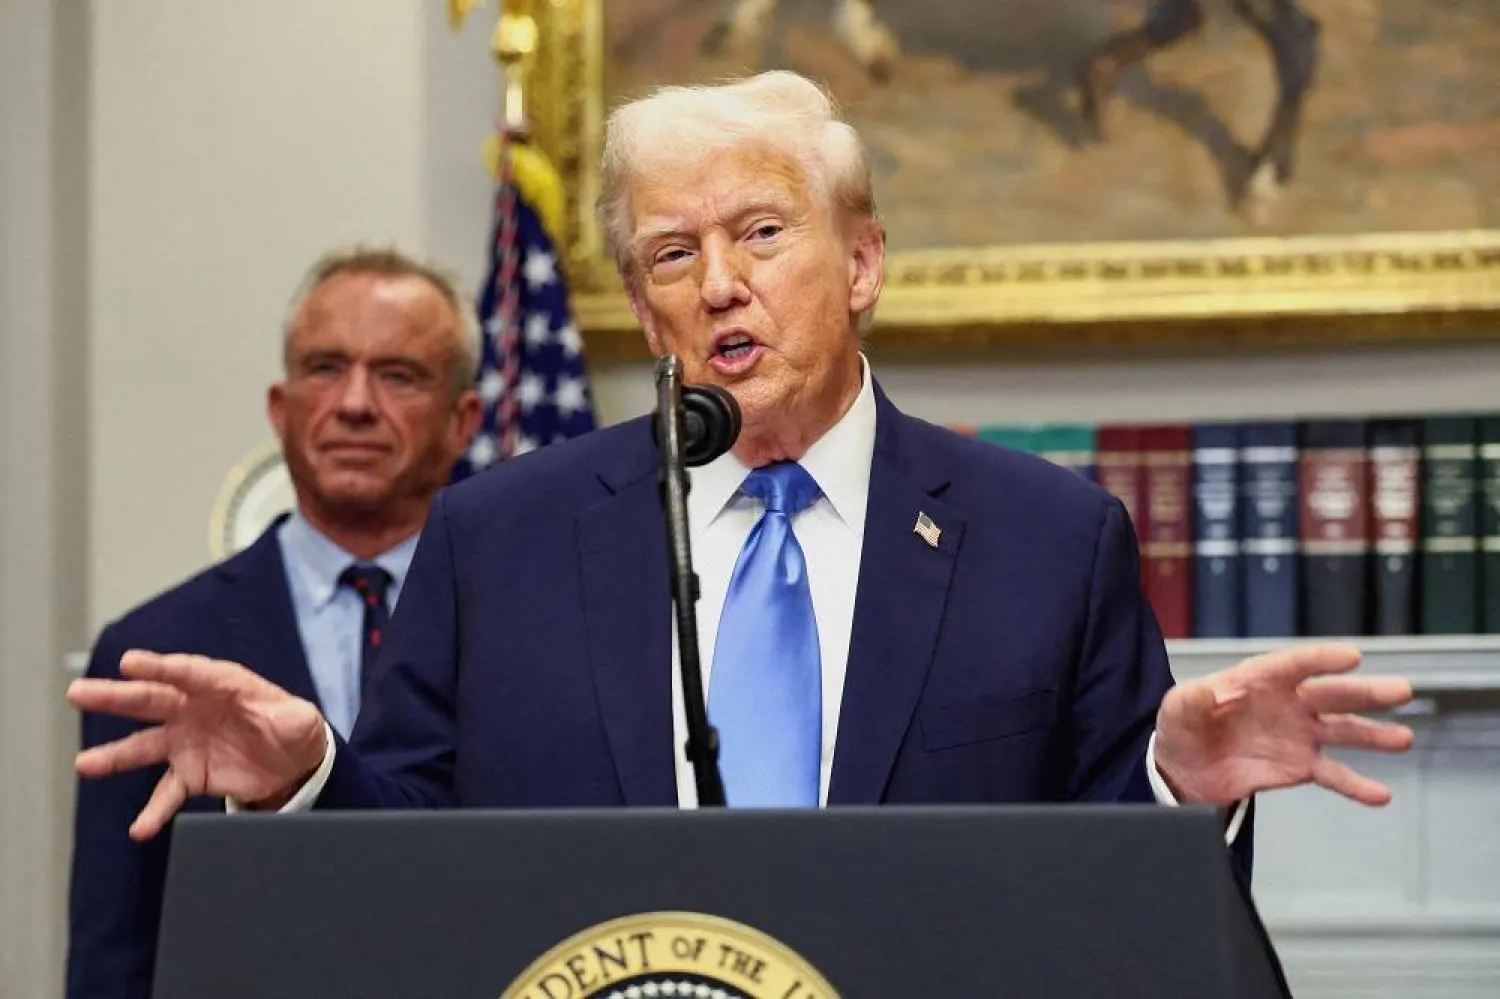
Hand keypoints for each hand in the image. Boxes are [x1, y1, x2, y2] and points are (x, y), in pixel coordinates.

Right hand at [67, 650, 327, 840]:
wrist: (290, 762)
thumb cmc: (290, 727)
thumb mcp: (301, 720)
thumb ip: (296, 718)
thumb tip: (297, 719)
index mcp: (222, 685)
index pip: (189, 673)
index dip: (161, 667)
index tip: (129, 663)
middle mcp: (194, 709)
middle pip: (151, 700)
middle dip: (115, 696)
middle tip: (78, 692)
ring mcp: (186, 742)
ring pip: (144, 745)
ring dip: (114, 756)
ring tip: (86, 764)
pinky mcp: (188, 774)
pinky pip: (166, 793)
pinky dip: (154, 811)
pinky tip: (140, 828)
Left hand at [1154, 643, 1413, 806]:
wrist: (1185, 768)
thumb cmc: (1183, 726)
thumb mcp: (1177, 709)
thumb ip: (1191, 701)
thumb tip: (1204, 693)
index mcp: (1258, 679)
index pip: (1295, 664)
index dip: (1322, 659)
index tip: (1352, 656)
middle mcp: (1286, 703)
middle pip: (1330, 693)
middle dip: (1364, 692)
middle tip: (1399, 690)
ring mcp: (1297, 735)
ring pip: (1342, 731)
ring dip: (1373, 735)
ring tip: (1402, 738)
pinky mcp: (1299, 767)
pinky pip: (1333, 775)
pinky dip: (1356, 785)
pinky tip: (1380, 794)